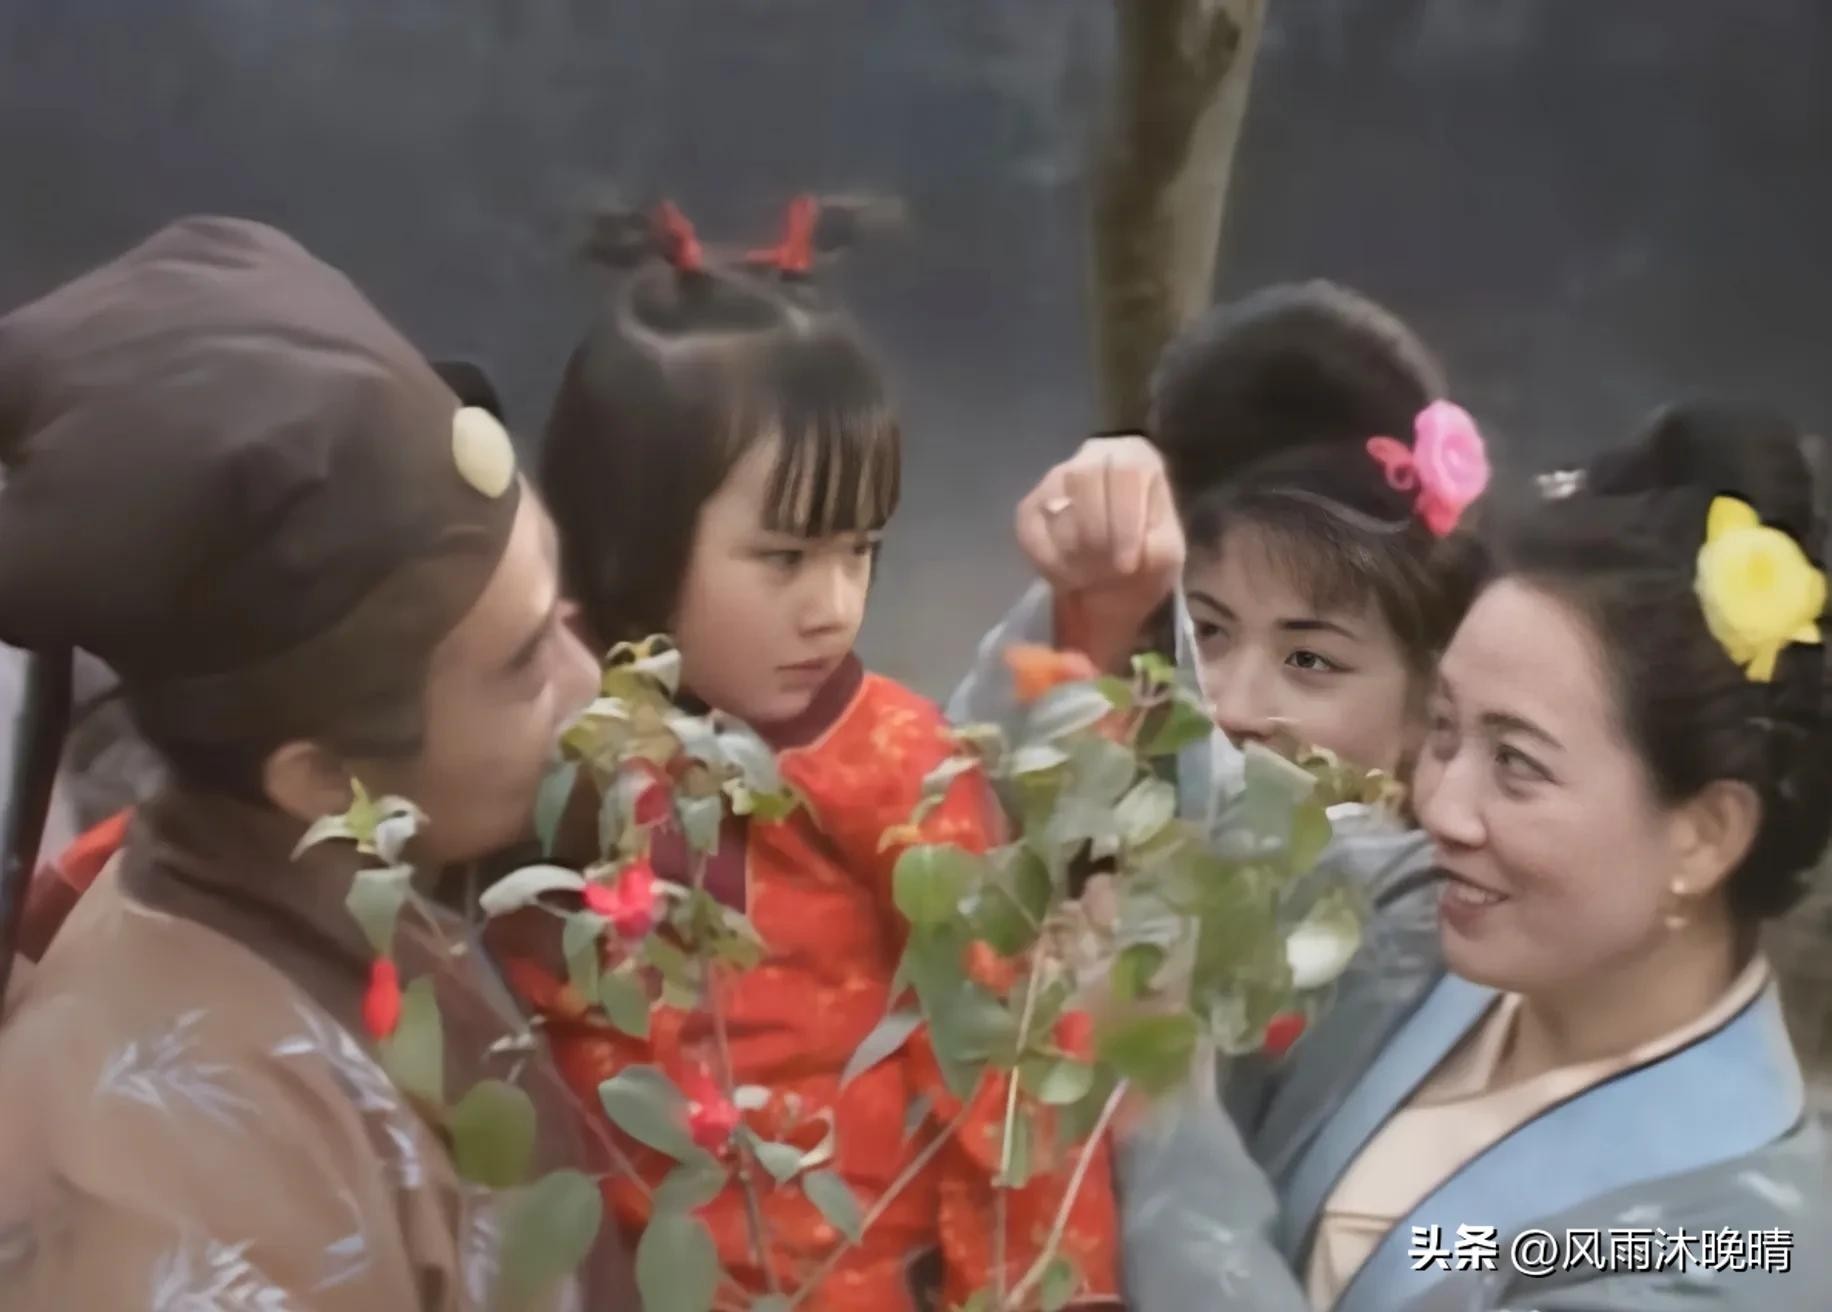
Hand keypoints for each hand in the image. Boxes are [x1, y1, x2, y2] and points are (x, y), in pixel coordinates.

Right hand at [1014, 436, 1183, 670]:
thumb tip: (1138, 552)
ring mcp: (1055, 480)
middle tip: (1107, 572)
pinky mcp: (1030, 507)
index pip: (1126, 474)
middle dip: (1096, 535)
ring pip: (1053, 502)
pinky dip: (1047, 561)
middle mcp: (1091, 459)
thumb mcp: (1166, 553)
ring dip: (1072, 550)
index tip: (1127, 566)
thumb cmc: (1145, 552)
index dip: (1124, 522)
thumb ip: (1160, 550)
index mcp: (1135, 459)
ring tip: (1090, 578)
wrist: (1114, 572)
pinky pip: (1030, 529)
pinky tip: (1066, 579)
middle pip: (1084, 480)